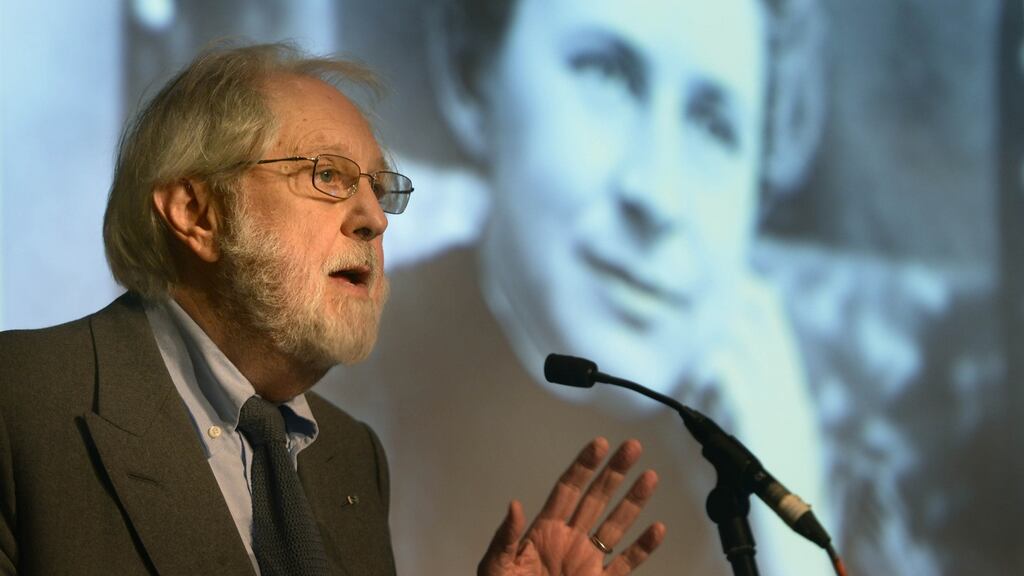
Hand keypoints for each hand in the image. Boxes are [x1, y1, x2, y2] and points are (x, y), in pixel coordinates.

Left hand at [478, 438, 665, 575]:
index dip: (584, 466)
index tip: (599, 445)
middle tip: (632, 447)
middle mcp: (570, 540)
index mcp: (544, 531)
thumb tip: (514, 505)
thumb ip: (506, 537)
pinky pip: (626, 564)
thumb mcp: (496, 565)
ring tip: (650, 476)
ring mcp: (587, 561)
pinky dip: (643, 548)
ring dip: (633, 502)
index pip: (568, 489)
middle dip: (614, 473)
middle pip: (597, 499)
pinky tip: (657, 529)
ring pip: (616, 526)